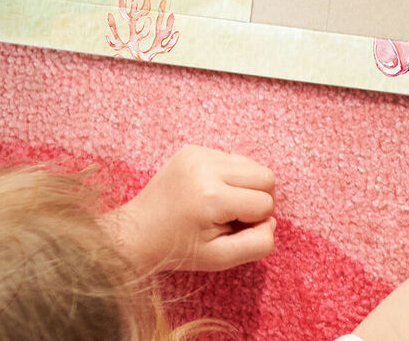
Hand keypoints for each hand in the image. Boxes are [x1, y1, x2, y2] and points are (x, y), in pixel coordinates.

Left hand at [102, 145, 276, 272]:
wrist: (137, 232)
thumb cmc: (179, 249)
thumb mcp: (221, 259)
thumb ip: (258, 244)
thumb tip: (271, 220)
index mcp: (212, 197)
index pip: (265, 204)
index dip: (254, 223)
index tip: (229, 231)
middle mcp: (206, 167)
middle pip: (265, 176)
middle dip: (257, 200)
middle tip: (232, 218)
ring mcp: (198, 154)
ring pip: (251, 165)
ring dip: (245, 187)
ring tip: (220, 205)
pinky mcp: (192, 149)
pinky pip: (231, 159)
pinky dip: (229, 177)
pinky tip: (209, 193)